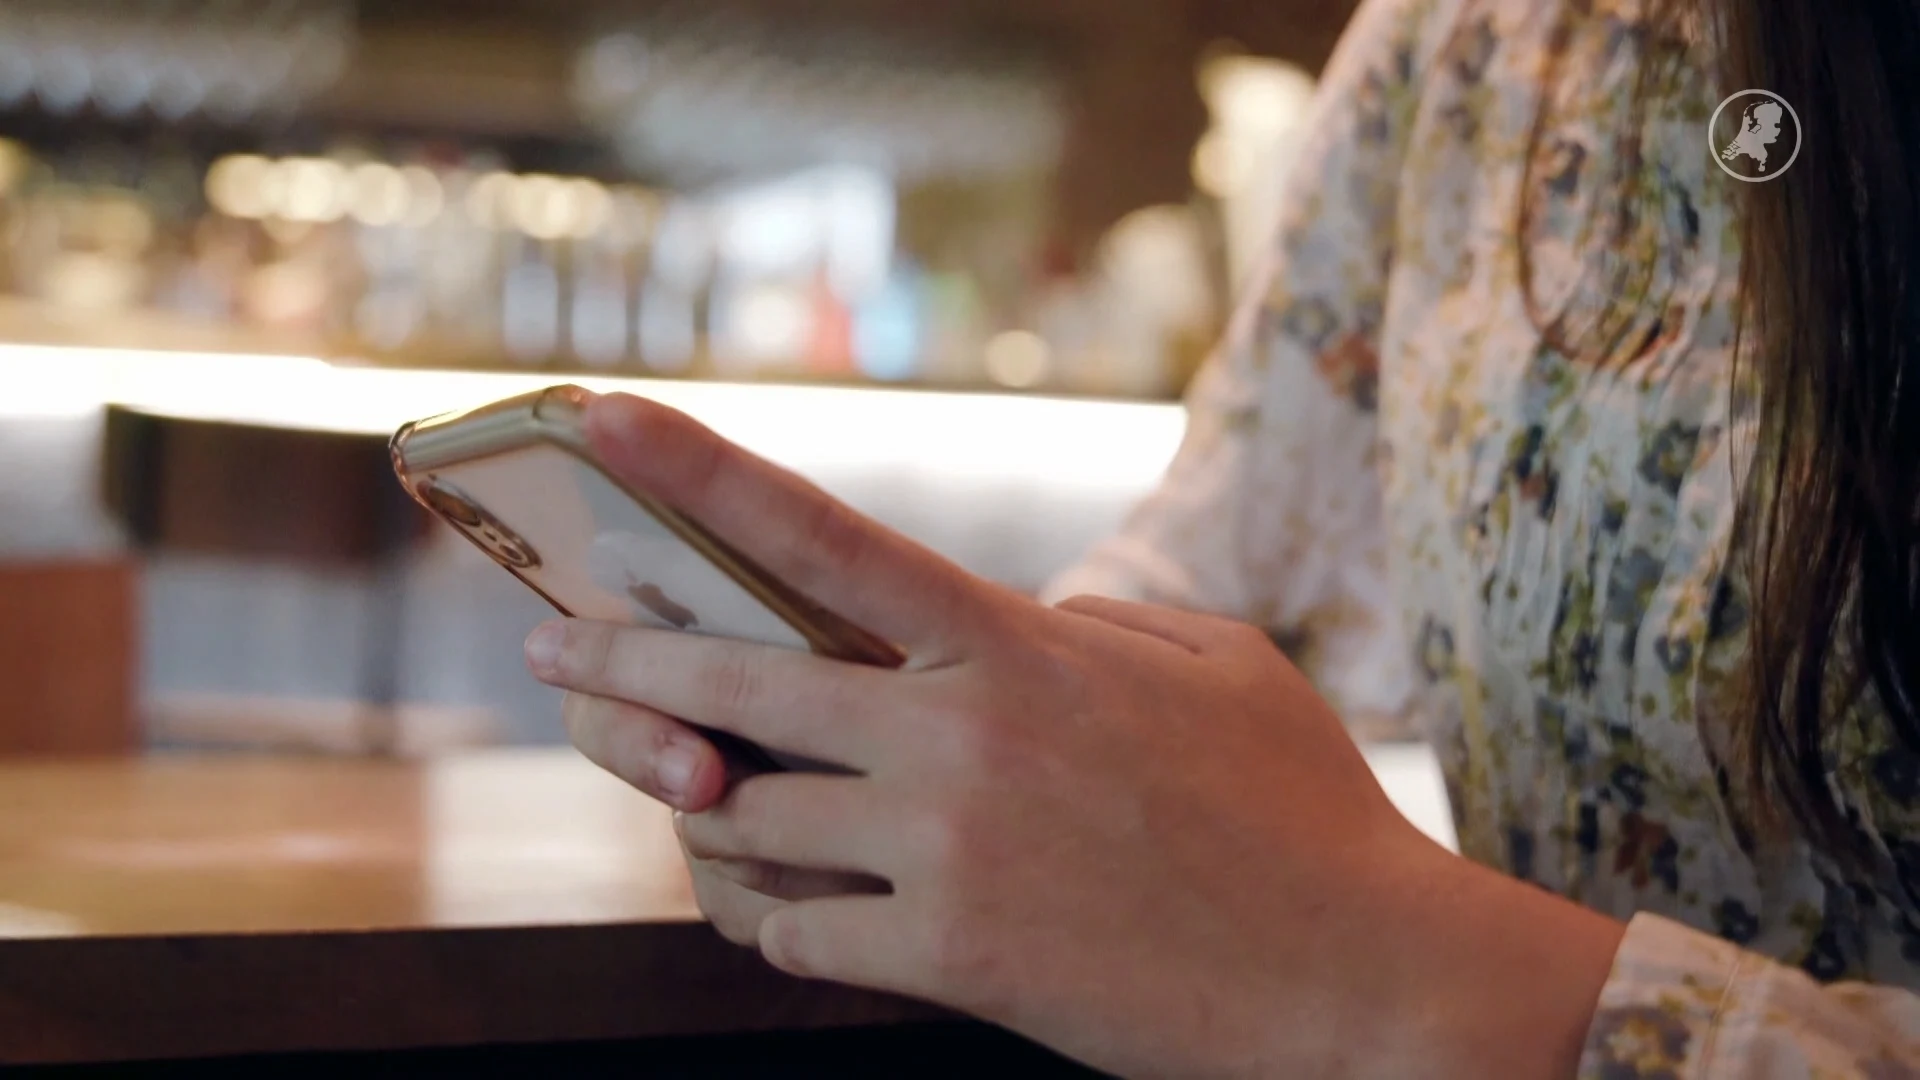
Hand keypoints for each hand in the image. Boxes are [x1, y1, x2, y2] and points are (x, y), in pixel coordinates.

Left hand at [527, 392, 1626, 1078]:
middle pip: (734, 680)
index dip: (696, 468)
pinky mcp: (952, 960)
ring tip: (679, 787)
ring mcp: (947, 852)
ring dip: (698, 804)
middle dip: (622, 658)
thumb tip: (1021, 617)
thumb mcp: (1213, 664)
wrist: (1360, 982)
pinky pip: (792, 935)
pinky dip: (766, 918)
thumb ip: (1095, 623)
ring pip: (740, 816)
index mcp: (1018, 646)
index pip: (822, 534)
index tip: (598, 416)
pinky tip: (770, 908)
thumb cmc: (1300, 812)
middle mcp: (959, 736)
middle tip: (556, 647)